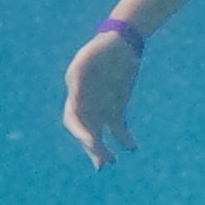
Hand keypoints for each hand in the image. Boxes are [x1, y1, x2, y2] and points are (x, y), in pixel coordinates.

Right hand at [63, 24, 142, 163]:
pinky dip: (124, 139)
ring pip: (99, 134)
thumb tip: (74, 93)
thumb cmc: (104, 46)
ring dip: (103, 148)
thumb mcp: (91, 55)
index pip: (73, 118)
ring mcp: (101, 107)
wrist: (122, 42)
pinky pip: (118, 128)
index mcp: (76, 92)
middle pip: (85, 131)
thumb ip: (82, 72)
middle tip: (103, 162)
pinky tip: (132, 147)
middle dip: (92, 147)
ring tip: (112, 162)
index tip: (91, 141)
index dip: (80, 131)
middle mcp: (86, 103)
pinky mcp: (116, 108)